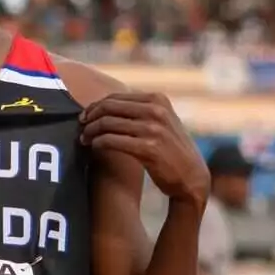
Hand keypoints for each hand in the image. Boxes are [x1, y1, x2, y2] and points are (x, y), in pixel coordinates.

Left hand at [80, 92, 209, 207]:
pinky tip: (94, 147)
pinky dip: (98, 143)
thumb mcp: (163, 121)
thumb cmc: (172, 150)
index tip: (86, 116)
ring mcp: (153, 129)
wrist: (192, 177)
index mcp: (158, 100)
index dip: (95, 106)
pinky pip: (111, 140)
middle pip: (108, 107)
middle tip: (82, 127)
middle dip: (90, 117)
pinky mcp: (148, 148)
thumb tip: (105, 105)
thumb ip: (141, 110)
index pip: (115, 98)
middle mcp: (156, 111)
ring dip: (90, 131)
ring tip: (84, 139)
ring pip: (107, 123)